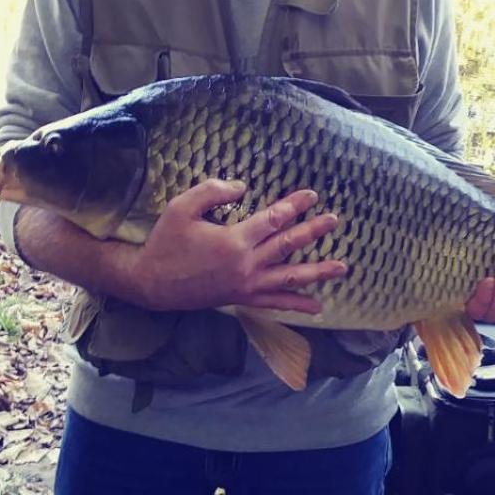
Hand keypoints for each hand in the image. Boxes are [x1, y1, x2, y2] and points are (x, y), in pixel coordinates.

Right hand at [131, 180, 346, 313]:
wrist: (152, 283)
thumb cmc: (165, 242)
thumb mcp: (182, 207)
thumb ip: (212, 192)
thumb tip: (243, 188)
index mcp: (234, 241)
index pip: (274, 219)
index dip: (294, 206)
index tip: (311, 196)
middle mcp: (246, 265)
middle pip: (288, 245)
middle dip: (313, 231)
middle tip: (334, 220)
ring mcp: (246, 285)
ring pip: (290, 278)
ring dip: (317, 271)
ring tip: (342, 267)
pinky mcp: (241, 298)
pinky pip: (275, 302)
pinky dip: (296, 304)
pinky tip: (316, 306)